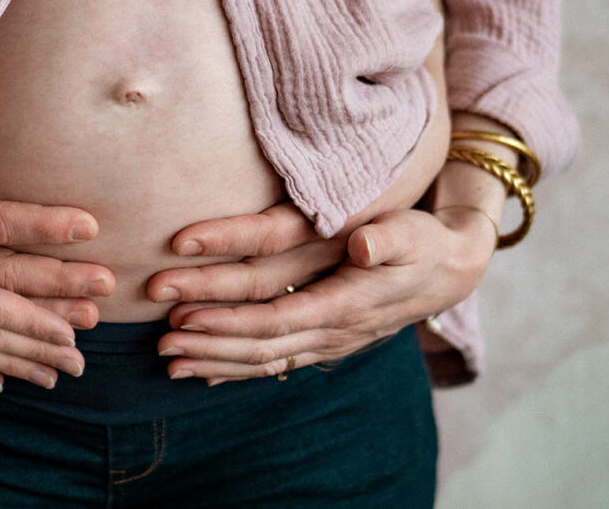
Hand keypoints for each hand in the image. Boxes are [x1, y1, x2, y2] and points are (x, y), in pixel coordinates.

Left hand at [148, 204, 494, 383]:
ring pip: (263, 362)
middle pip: (260, 346)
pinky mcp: (322, 343)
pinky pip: (275, 364)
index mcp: (345, 305)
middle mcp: (333, 333)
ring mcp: (328, 344)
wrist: (447, 270)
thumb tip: (365, 246)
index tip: (186, 314)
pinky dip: (236, 371)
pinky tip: (203, 374)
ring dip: (215, 363)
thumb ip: (388, 241)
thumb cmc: (421, 245)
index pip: (276, 320)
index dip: (229, 321)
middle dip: (208, 344)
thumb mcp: (412, 234)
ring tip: (169, 362)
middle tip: (161, 341)